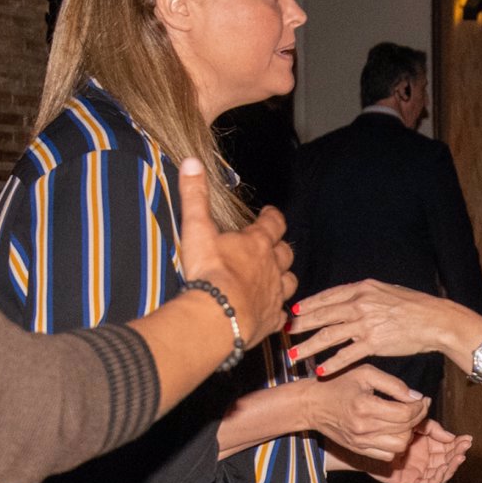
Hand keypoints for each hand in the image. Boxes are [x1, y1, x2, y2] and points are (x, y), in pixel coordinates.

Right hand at [176, 158, 293, 346]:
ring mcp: (273, 295)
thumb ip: (195, 195)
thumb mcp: (196, 228)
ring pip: (289, 283)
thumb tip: (192, 161)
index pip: (272, 223)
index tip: (270, 214)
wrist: (218, 315)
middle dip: (280, 248)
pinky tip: (272, 313)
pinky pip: (280, 315)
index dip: (272, 217)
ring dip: (284, 278)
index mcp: (256, 243)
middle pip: (284, 254)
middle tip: (273, 246)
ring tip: (277, 278)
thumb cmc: (209, 271)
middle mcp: (271, 267)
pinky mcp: (270, 320)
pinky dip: (277, 312)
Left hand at [288, 279, 448, 377]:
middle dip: (299, 325)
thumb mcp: (385, 292)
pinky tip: (320, 370)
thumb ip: (364, 296)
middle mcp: (360, 303)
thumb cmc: (413, 306)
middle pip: (321, 315)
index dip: (308, 305)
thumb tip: (347, 301)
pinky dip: (331, 363)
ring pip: (328, 336)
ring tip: (293, 356)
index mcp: (361, 288)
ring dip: (307, 347)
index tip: (293, 311)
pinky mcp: (373, 343)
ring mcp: (365, 323)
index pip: (327, 296)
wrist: (435, 320)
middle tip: (283, 332)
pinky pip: (346, 354)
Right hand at [305, 364, 428, 460]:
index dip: (420, 407)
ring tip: (406, 420)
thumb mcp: (365, 373)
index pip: (405, 413)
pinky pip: (387, 455)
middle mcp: (363, 428)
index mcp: (365, 406)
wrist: (312, 404)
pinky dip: (395, 445)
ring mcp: (360, 442)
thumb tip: (416, 396)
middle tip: (418, 407)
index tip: (423, 399)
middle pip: (405, 431)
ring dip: (408, 433)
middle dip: (418, 418)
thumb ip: (393, 384)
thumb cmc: (338, 384)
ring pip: (399, 446)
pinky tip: (393, 431)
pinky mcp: (358, 449)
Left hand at [333, 420, 471, 482]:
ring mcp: (418, 473)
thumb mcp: (413, 425)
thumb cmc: (388, 431)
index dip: (459, 444)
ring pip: (441, 473)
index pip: (449, 448)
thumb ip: (431, 428)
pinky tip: (443, 468)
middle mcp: (426, 461)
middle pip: (448, 461)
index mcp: (428, 447)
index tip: (467, 438)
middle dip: (458, 454)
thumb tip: (451, 433)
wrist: (365, 442)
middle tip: (464, 447)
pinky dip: (438, 478)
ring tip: (458, 456)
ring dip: (451, 466)